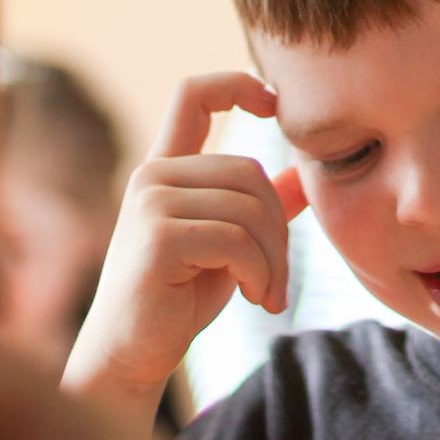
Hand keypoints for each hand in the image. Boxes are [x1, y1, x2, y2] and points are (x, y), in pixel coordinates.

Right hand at [64, 72, 307, 409]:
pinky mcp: (158, 236)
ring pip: (250, 208)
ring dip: (274, 259)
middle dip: (279, 228)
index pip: (193, 94)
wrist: (133, 355)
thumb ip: (260, 207)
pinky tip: (256, 298)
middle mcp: (152, 176)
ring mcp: (150, 203)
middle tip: (278, 278)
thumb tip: (305, 175)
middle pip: (248, 170)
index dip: (238, 84)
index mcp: (165, 168)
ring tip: (268, 293)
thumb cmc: (179, 299)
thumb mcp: (229, 246)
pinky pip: (238, 239)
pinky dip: (260, 272)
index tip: (273, 104)